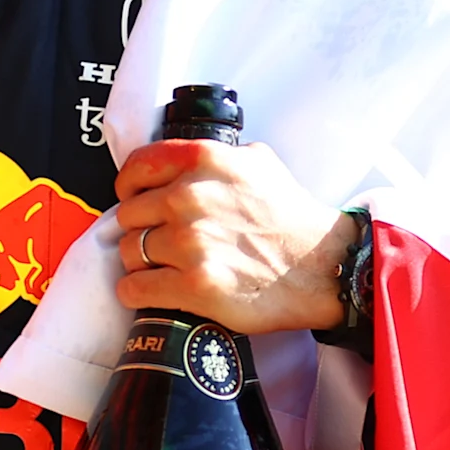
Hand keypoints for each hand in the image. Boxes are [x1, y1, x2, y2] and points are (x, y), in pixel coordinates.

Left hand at [113, 140, 353, 334]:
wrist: (321, 267)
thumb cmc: (290, 217)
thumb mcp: (258, 161)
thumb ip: (214, 156)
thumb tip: (179, 162)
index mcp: (204, 161)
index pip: (137, 168)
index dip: (130, 187)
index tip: (134, 198)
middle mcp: (191, 197)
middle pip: (129, 214)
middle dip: (142, 228)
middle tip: (162, 239)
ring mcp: (190, 243)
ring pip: (129, 252)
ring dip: (142, 262)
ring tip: (166, 266)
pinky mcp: (194, 285)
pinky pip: (134, 288)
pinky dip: (138, 292)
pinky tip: (155, 290)